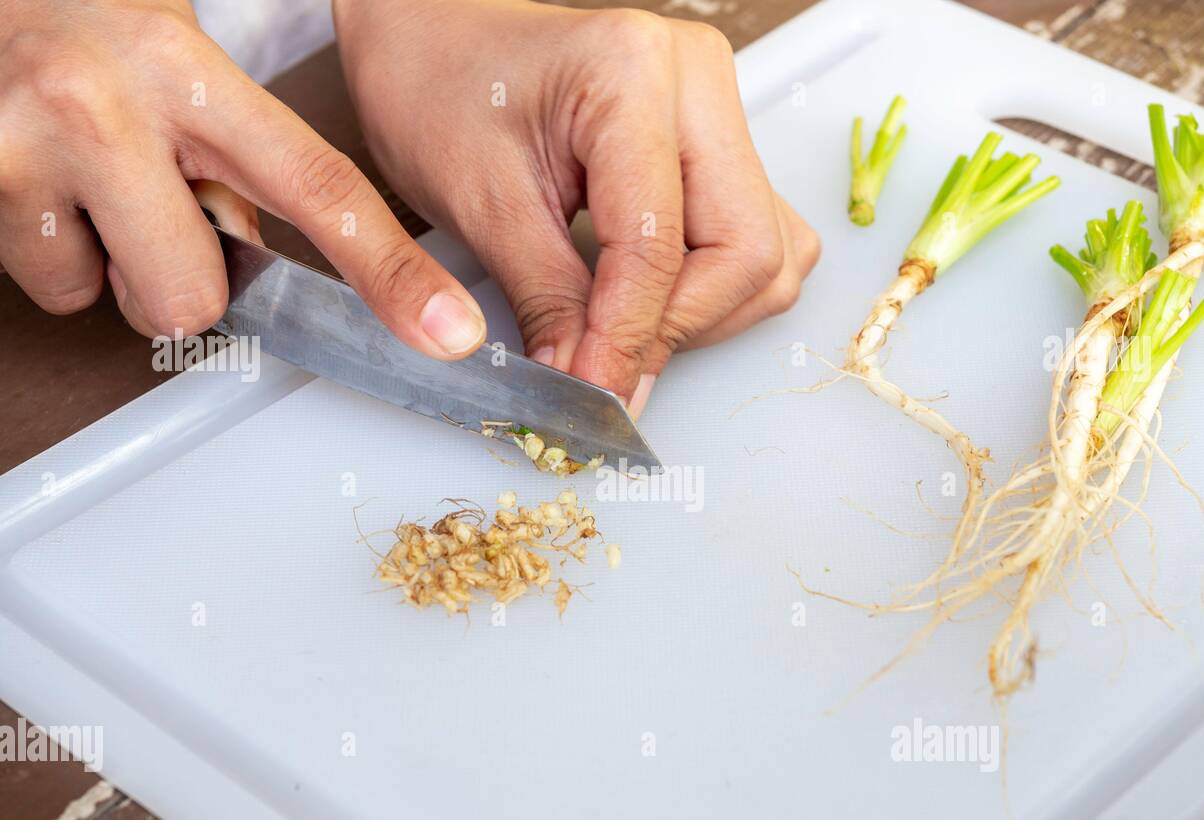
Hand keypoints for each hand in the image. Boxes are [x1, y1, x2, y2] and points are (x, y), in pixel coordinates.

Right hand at [0, 0, 485, 358]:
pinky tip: (47, 186)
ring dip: (114, 264)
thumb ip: (246, 154)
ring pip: (115, 301)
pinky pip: (52, 289)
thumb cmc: (86, 22)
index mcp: (186, 70)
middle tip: (156, 209)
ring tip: (90, 182)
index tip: (449, 332)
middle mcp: (104, 108)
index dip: (392, 272)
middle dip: (188, 281)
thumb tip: (269, 256)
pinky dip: (57, 254)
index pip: (317, 186)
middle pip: (197, 298)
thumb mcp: (185, 62)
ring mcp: (25, 149)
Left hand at [334, 0, 819, 410]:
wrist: (432, 40)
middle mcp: (697, 82)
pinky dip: (711, 290)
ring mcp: (718, 110)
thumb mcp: (481, 206)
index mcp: (631, 74)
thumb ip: (547, 303)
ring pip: (768, 253)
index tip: (596, 394)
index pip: (659, 244)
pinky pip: (756, 238)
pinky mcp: (718, 144)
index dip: (628, 337)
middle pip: (746, 251)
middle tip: (607, 367)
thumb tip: (589, 387)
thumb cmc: (440, 90)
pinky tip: (647, 298)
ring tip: (619, 327)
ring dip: (703, 314)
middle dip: (678, 326)